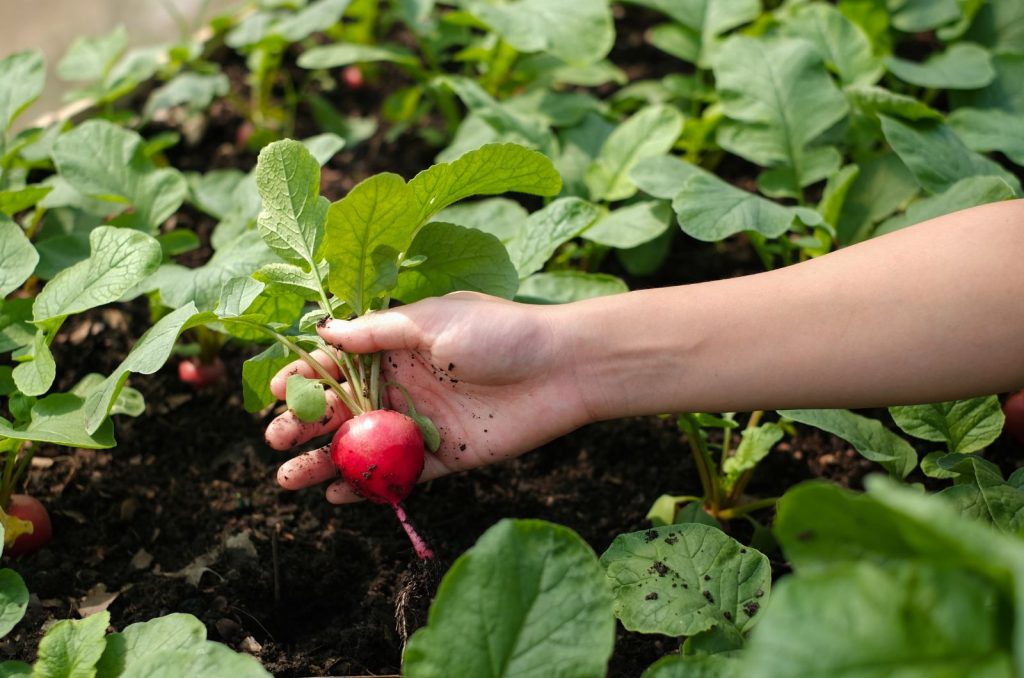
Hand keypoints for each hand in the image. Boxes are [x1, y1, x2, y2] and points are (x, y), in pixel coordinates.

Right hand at [264, 292, 590, 502]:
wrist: (563, 368)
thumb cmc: (500, 332)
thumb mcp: (432, 321)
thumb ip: (378, 333)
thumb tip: (323, 331)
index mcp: (399, 346)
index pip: (340, 363)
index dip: (305, 378)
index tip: (272, 394)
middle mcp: (405, 384)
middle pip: (344, 409)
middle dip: (305, 425)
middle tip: (276, 441)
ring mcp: (424, 422)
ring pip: (364, 446)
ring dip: (326, 462)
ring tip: (289, 479)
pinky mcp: (446, 456)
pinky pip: (401, 475)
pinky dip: (370, 486)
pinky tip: (339, 495)